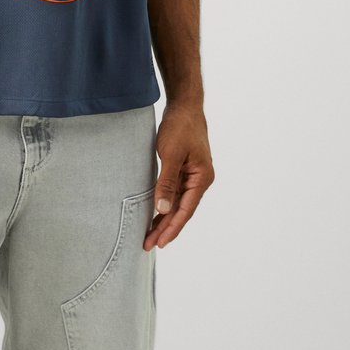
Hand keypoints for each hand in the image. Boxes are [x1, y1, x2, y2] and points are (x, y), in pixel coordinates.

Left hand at [143, 100, 214, 251]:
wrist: (184, 105)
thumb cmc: (180, 127)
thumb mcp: (171, 155)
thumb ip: (167, 183)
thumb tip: (163, 209)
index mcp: (202, 178)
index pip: (186, 210)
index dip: (172, 228)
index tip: (159, 243)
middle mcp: (200, 179)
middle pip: (182, 210)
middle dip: (165, 227)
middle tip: (148, 244)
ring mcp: (192, 175)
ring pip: (177, 203)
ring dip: (164, 217)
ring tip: (149, 234)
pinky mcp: (184, 169)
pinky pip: (174, 191)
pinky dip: (165, 203)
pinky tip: (155, 212)